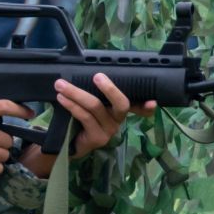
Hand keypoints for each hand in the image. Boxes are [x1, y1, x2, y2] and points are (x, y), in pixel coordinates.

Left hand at [23, 72, 153, 178]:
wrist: (71, 142)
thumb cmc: (84, 118)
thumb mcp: (92, 103)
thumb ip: (96, 92)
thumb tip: (87, 70)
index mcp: (120, 109)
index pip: (140, 106)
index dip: (147, 105)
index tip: (152, 102)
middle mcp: (119, 120)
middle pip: (121, 103)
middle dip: (110, 88)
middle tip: (97, 76)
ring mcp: (109, 130)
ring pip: (96, 107)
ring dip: (76, 93)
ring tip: (61, 85)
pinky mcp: (97, 138)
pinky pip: (85, 117)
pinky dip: (72, 105)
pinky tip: (62, 98)